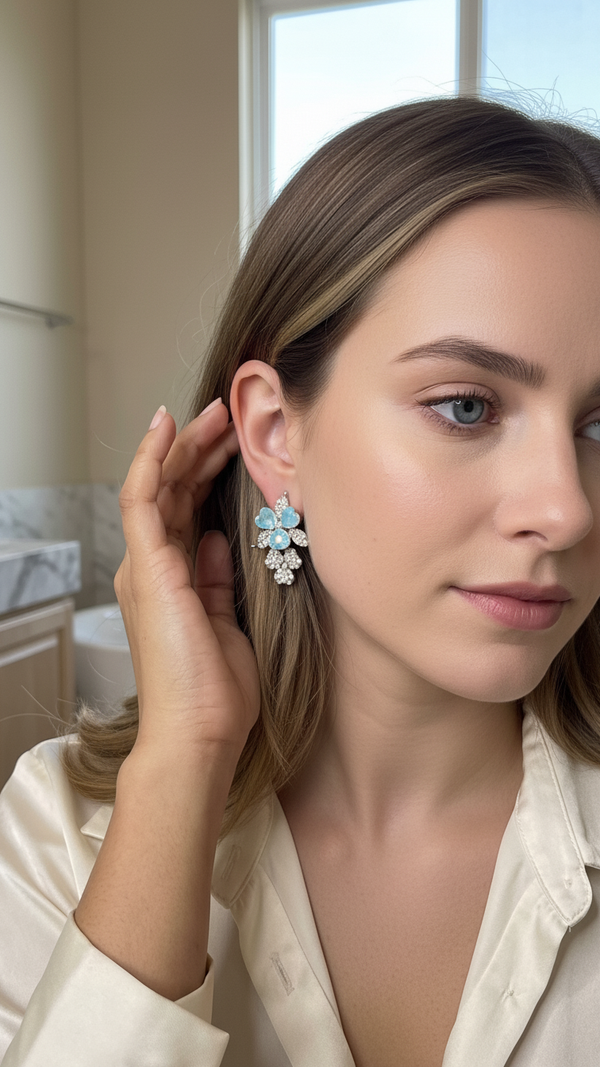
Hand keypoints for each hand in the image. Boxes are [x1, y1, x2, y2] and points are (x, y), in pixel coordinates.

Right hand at [114, 400, 260, 763]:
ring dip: (186, 445)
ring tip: (215, 413)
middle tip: (229, 416)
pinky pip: (143, 499)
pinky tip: (169, 427)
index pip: (185, 510)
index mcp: (171, 581)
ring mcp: (145, 566)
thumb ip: (216, 581)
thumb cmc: (216, 695)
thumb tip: (213, 540)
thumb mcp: (227, 624)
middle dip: (200, 449)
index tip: (236, 444)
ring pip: (160, 485)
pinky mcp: (146, 567)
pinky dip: (153, 460)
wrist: (198, 736)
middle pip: (173, 491)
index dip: (207, 472)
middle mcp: (150, 567)